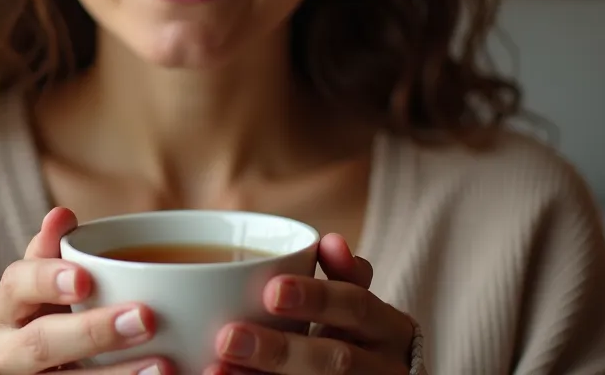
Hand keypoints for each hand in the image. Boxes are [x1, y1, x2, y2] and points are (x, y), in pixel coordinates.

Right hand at [0, 207, 170, 374]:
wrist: (9, 366)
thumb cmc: (33, 312)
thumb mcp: (35, 282)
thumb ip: (49, 251)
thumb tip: (61, 215)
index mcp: (7, 308)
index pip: (17, 286)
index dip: (47, 280)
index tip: (84, 279)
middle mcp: (7, 350)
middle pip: (42, 344)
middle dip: (94, 332)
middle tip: (145, 318)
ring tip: (162, 365)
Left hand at [208, 234, 417, 374]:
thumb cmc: (358, 337)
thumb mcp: (358, 307)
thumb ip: (344, 275)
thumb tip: (329, 242)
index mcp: (390, 328)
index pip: (356, 306)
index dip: (317, 299)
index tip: (271, 291)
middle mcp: (384, 366)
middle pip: (336, 361)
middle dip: (280, 352)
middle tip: (227, 336)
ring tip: (215, 369)